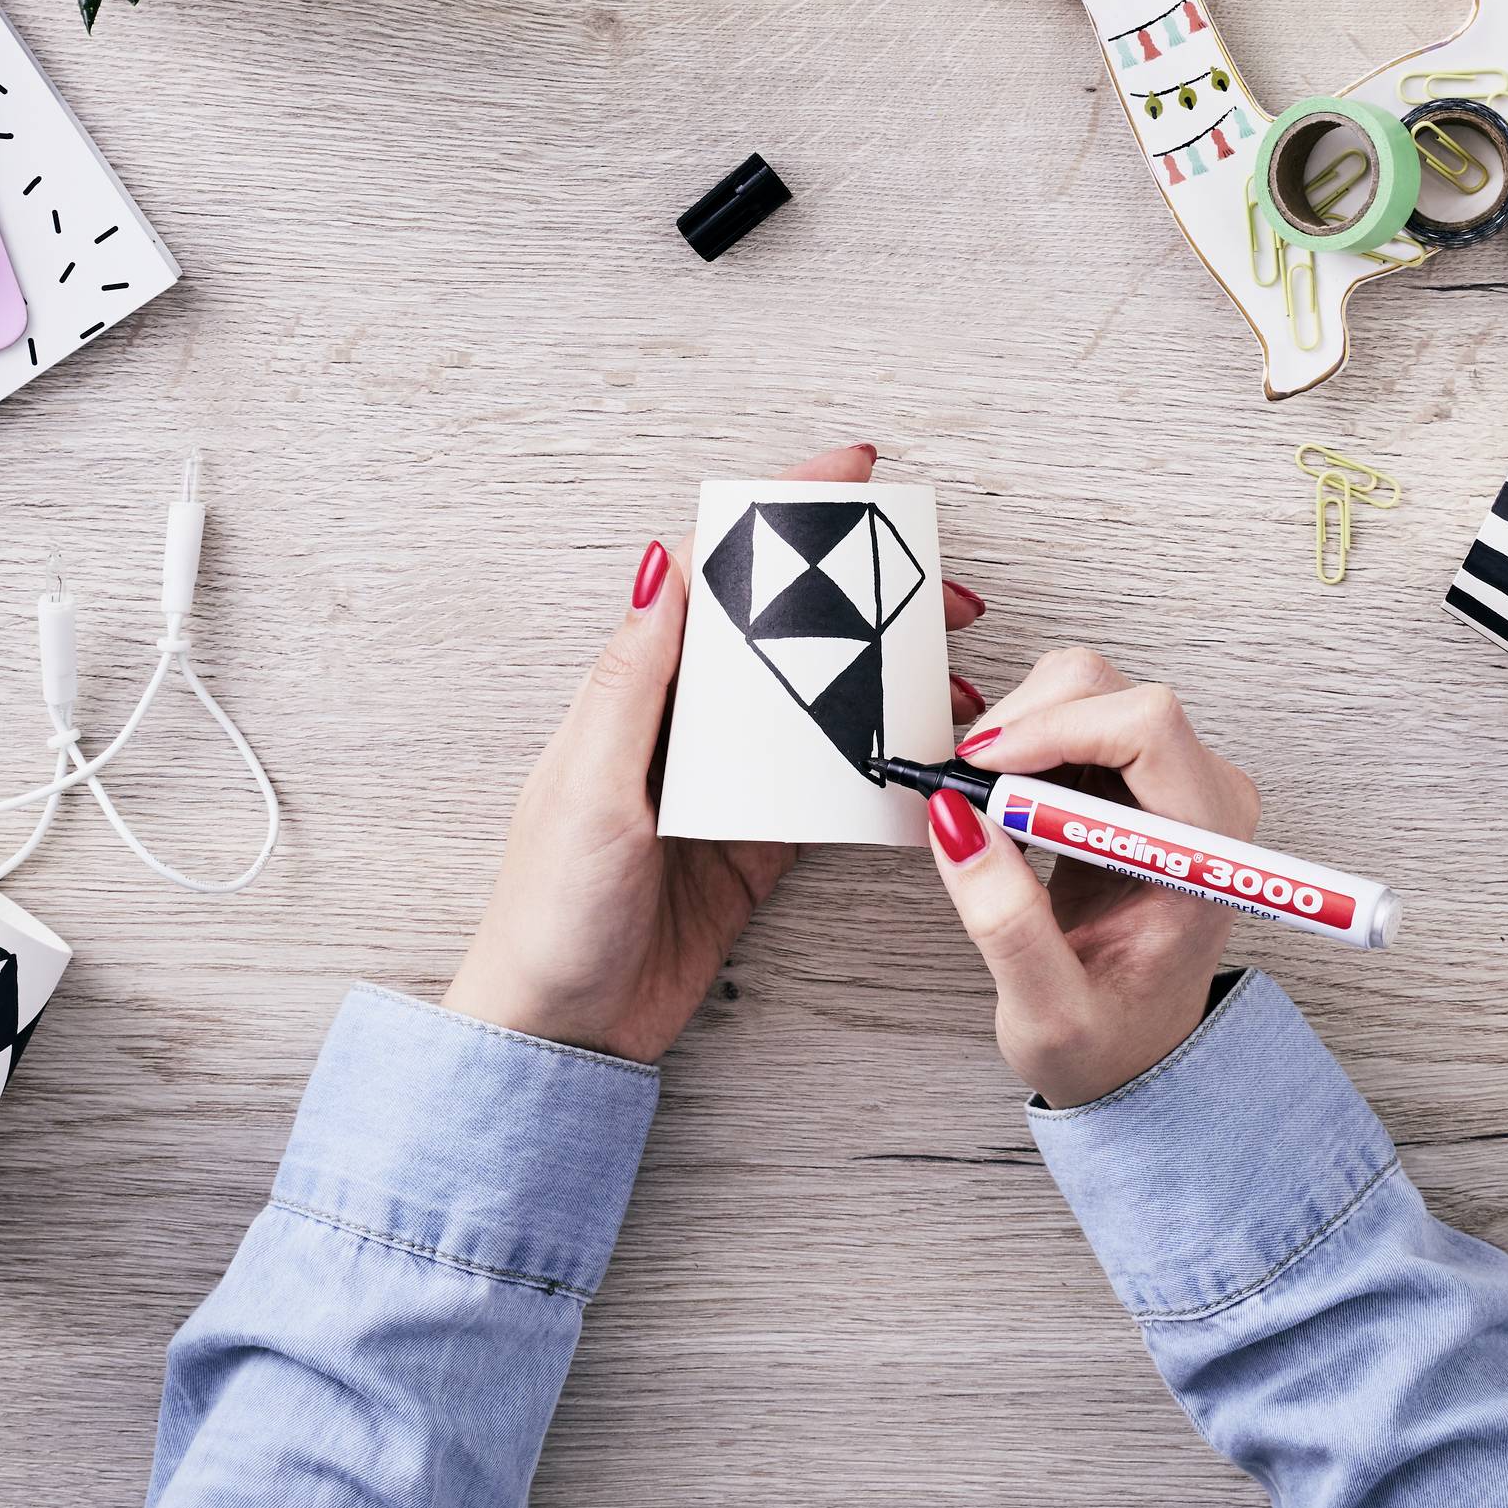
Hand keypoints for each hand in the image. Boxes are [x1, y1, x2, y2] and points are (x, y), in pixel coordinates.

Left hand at [446, 442, 987, 1063]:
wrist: (560, 1032)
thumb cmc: (549, 911)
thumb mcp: (591, 785)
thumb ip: (633, 678)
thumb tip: (665, 561)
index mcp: (638, 694)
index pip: (716, 578)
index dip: (781, 515)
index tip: (851, 475)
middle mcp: (685, 730)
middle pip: (788, 636)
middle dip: (869, 603)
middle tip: (946, 599)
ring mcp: (727, 788)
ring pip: (822, 709)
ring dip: (889, 687)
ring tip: (958, 684)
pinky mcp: (757, 849)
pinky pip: (832, 791)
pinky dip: (882, 770)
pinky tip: (926, 761)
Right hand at [922, 648, 1263, 1108]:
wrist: (1135, 1052)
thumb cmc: (1112, 1039)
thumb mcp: (1050, 1011)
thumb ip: (1006, 923)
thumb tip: (956, 821)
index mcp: (1207, 852)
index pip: (1147, 729)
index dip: (1055, 730)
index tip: (983, 770)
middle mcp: (1203, 797)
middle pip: (1110, 693)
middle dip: (1024, 725)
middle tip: (966, 788)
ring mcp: (1171, 779)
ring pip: (1083, 690)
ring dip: (1017, 734)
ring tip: (984, 809)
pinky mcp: (1134, 776)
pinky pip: (1069, 716)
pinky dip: (1019, 745)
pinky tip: (1000, 806)